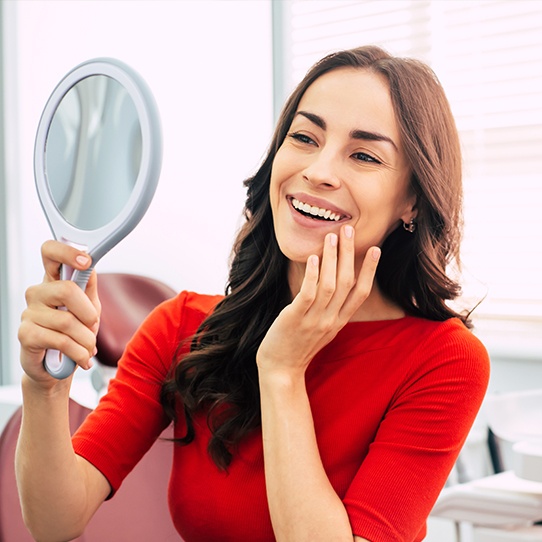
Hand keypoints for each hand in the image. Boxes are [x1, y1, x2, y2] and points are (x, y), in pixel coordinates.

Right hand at [18, 240, 100, 386]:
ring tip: (88, 348)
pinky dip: (79, 353)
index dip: (67, 252)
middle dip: (88, 313)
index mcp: (53, 281)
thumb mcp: (88, 307)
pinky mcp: (26, 334)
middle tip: (92, 326)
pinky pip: (61, 341)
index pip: (50, 252)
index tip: (86, 261)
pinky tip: (83, 359)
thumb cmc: (73, 332)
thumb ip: (88, 286)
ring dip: (87, 340)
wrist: (57, 367)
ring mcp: (29, 312)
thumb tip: (91, 264)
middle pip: (66, 289)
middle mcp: (38, 293)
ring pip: (67, 321)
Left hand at [256, 225, 379, 377]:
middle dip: (349, 254)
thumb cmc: (299, 344)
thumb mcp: (323, 327)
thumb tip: (334, 281)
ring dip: (332, 259)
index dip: (370, 270)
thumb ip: (331, 307)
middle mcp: (331, 319)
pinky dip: (312, 275)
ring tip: (331, 236)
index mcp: (340, 320)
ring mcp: (314, 320)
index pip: (361, 292)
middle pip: (347, 282)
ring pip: (329, 284)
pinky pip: (308, 294)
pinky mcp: (295, 319)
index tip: (376, 249)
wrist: (281, 369)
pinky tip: (313, 258)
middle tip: (348, 229)